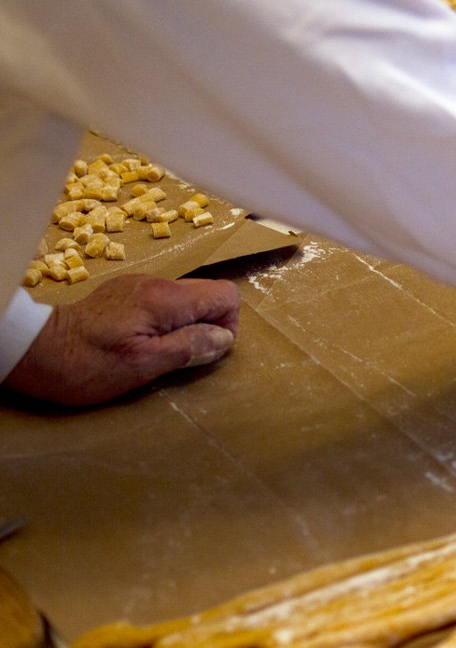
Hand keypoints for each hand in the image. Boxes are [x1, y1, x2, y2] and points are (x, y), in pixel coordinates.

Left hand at [2, 274, 240, 405]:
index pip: (225, 294)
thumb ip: (189, 347)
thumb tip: (224, 339)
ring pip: (186, 299)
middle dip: (208, 324)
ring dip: (185, 325)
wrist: (36, 350)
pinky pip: (163, 302)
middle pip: (207, 293)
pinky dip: (165, 321)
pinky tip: (142, 340)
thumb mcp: (144, 364)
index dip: (227, 324)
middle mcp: (156, 283)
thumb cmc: (88, 364)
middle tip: (184, 353)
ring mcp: (139, 284)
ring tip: (161, 350)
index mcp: (165, 299)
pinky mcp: (125, 292)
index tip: (206, 348)